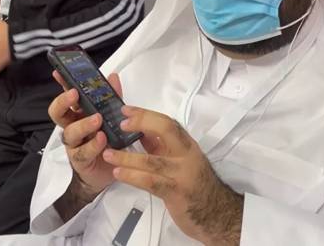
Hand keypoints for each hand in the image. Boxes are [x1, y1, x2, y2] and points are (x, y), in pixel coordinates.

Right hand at [48, 71, 122, 195]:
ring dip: (83, 124)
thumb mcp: (113, 116)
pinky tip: (102, 139)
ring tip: (98, 120)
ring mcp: (75, 144)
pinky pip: (83, 152)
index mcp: (79, 114)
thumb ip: (112, 97)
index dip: (62, 84)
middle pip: (58, 113)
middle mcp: (73, 127)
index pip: (68, 96)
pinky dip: (93, 145)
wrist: (110, 171)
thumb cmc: (108, 140)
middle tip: (75, 94)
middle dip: (63, 102)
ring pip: (70, 132)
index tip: (59, 72)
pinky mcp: (80, 160)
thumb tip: (113, 76)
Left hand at [103, 107, 242, 245]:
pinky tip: (118, 174)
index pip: (167, 122)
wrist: (215, 213)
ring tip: (108, 154)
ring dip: (126, 157)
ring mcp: (182, 173)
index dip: (146, 114)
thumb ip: (162, 147)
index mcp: (186, 144)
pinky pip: (150, 182)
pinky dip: (132, 177)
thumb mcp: (180, 161)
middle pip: (166, 130)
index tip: (126, 110)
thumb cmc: (194, 185)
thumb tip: (140, 131)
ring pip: (152, 160)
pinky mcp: (176, 192)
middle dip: (142, 122)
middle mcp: (186, 155)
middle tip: (121, 124)